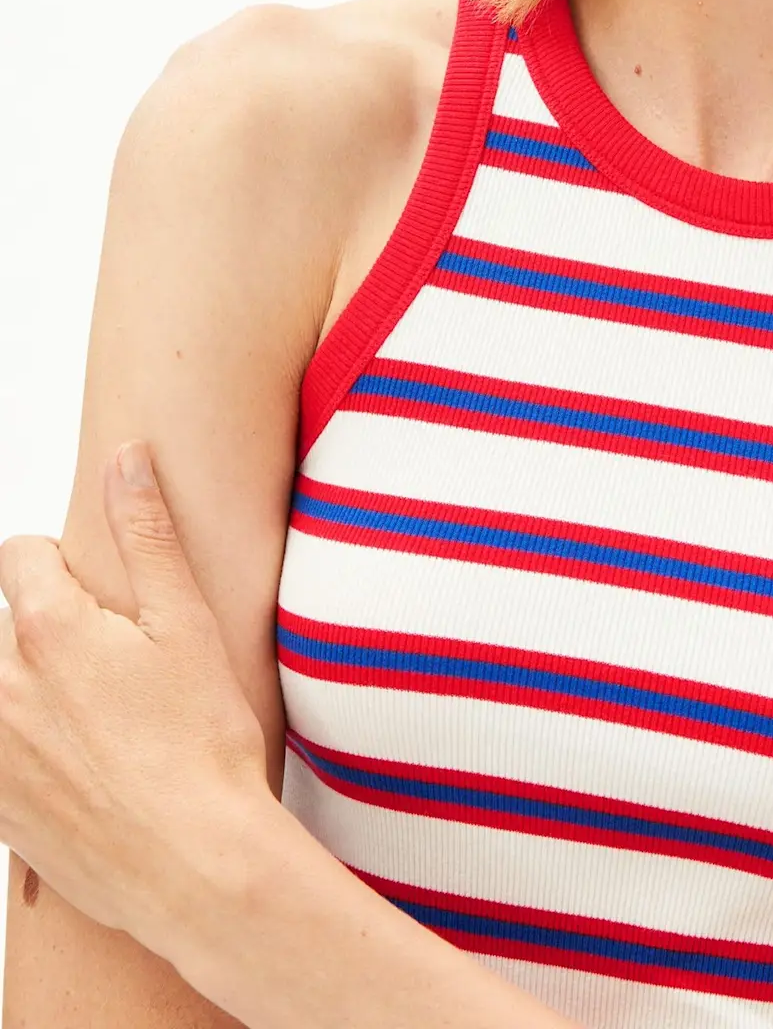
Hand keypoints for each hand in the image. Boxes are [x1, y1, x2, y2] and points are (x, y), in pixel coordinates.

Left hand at [0, 441, 273, 959]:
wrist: (193, 865)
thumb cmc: (201, 745)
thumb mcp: (186, 623)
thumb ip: (147, 531)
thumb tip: (126, 458)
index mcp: (46, 628)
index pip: (19, 554)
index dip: (65, 566)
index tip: (105, 602)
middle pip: (8, 624)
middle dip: (51, 633)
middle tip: (116, 672)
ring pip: (3, 691)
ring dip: (35, 694)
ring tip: (102, 727)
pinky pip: (1, 755)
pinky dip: (26, 753)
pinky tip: (83, 773)